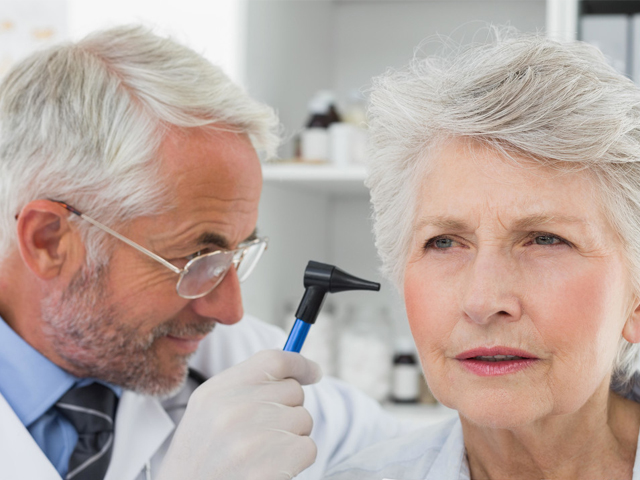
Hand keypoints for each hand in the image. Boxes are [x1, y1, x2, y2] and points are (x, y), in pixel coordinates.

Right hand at [156, 350, 321, 479]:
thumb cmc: (204, 456)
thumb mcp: (208, 410)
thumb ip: (247, 385)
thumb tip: (307, 371)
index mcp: (216, 392)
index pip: (274, 361)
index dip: (299, 364)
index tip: (313, 373)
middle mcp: (233, 410)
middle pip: (293, 391)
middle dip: (288, 409)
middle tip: (263, 433)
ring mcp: (250, 440)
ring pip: (303, 419)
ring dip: (292, 436)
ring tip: (262, 452)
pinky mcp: (268, 469)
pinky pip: (308, 447)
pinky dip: (297, 459)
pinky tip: (272, 467)